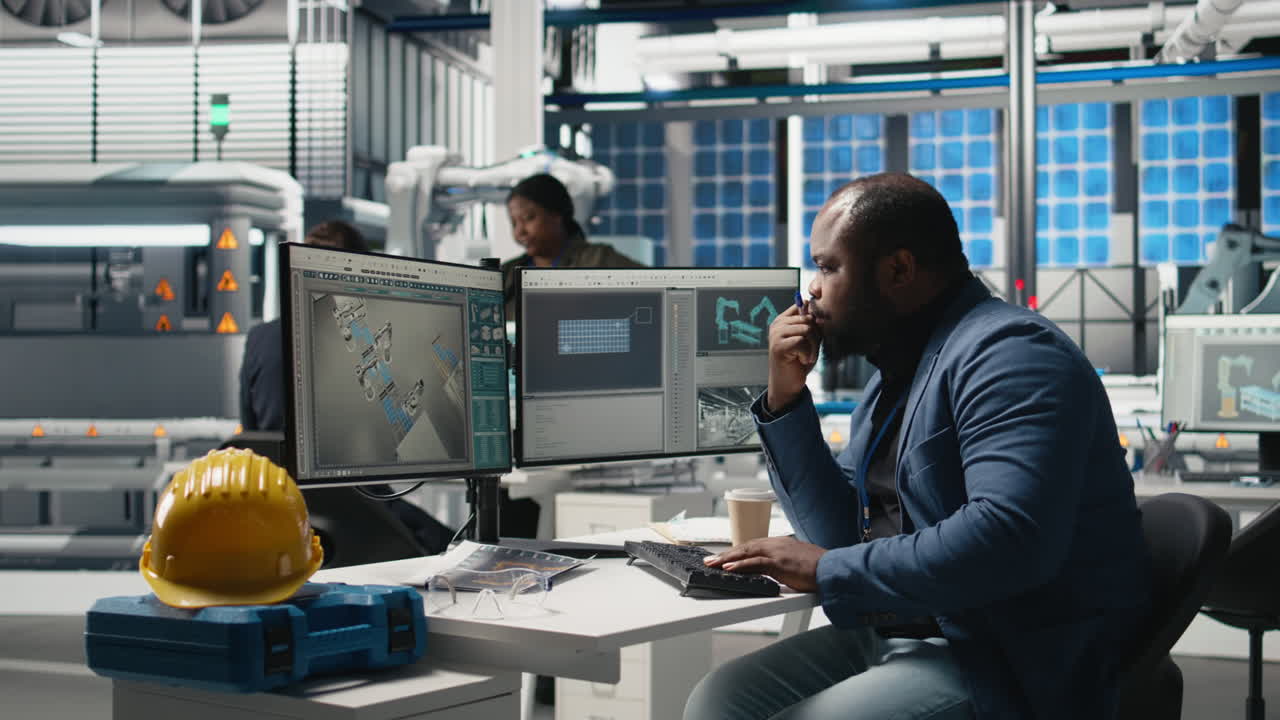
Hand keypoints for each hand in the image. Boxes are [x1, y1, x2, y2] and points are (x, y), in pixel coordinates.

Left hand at [704, 536, 825, 592]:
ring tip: (712, 564)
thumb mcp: (796, 562)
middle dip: (726, 554)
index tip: (723, 557)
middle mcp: (775, 544)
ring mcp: (776, 552)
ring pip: (745, 553)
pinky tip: (728, 568)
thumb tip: (772, 570)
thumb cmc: (818, 568)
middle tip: (709, 560)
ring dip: (726, 559)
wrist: (833, 568)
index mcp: (779, 543)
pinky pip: (755, 563)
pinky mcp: (779, 563)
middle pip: (744, 548)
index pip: (752, 546)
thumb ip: (783, 563)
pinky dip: (740, 565)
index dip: (736, 552)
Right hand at [766, 303, 819, 411]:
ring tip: (807, 356)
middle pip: (808, 319)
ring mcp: (776, 335)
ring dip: (813, 346)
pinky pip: (802, 342)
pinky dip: (807, 353)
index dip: (814, 320)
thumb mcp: (809, 341)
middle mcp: (777, 325)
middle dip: (817, 336)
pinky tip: (801, 360)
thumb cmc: (798, 362)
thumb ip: (812, 326)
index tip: (814, 336)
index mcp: (783, 320)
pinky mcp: (778, 346)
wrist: (787, 385)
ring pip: (807, 329)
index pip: (803, 307)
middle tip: (812, 351)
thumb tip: (818, 313)